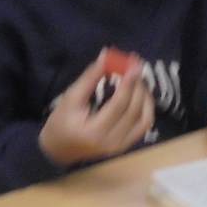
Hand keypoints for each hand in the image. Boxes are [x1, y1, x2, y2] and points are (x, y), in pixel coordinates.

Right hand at [39, 51, 154, 167]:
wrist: (60, 149)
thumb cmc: (61, 122)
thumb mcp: (70, 98)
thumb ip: (89, 78)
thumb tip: (107, 57)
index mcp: (94, 132)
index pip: (118, 105)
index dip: (128, 84)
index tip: (134, 66)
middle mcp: (112, 142)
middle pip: (134, 111)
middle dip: (138, 87)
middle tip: (136, 68)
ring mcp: (121, 146)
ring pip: (145, 119)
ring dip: (145, 97)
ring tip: (138, 80)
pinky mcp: (126, 146)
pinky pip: (144, 126)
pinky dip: (146, 108)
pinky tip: (140, 95)